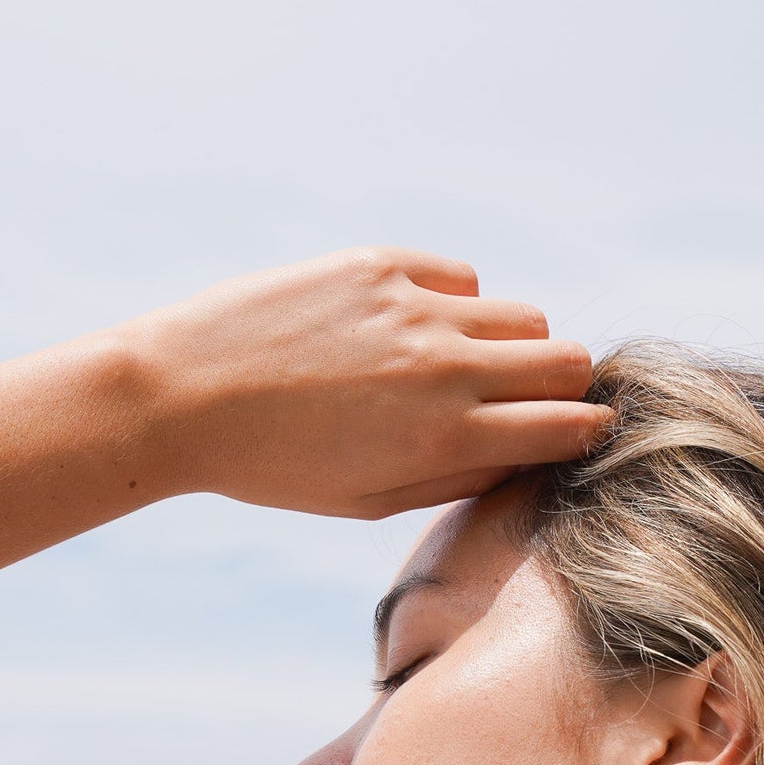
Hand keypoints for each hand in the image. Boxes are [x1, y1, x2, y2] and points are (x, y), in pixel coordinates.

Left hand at [121, 245, 610, 517]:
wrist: (182, 397)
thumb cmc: (273, 466)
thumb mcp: (368, 500)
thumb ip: (456, 476)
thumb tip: (523, 450)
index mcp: (444, 440)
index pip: (568, 422)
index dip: (581, 430)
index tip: (573, 432)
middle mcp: (443, 369)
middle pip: (566, 359)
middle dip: (561, 384)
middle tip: (523, 400)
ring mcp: (414, 308)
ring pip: (522, 314)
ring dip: (510, 343)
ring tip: (458, 367)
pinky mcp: (379, 264)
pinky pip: (462, 277)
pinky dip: (455, 303)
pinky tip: (409, 329)